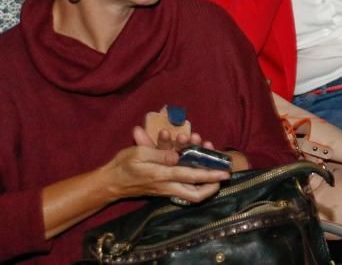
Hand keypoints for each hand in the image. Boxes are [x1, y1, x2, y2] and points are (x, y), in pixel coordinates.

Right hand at [100, 126, 229, 204]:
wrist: (109, 183)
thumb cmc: (123, 166)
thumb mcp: (139, 154)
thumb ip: (160, 155)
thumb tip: (178, 156)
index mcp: (162, 176)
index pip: (191, 177)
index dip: (210, 175)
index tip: (225, 173)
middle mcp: (167, 186)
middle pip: (195, 194)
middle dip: (212, 185)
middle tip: (223, 175)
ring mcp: (165, 190)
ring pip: (190, 194)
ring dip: (203, 183)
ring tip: (213, 171)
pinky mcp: (163, 190)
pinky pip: (182, 190)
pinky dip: (192, 181)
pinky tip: (199, 171)